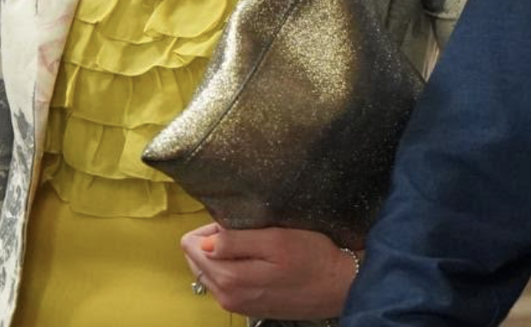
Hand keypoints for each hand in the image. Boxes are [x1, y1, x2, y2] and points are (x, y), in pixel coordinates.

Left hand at [180, 222, 359, 319]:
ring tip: (253, 245)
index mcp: (230, 278)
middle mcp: (227, 296)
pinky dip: (233, 268)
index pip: (191, 246)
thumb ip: (236, 241)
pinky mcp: (247, 307)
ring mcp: (237, 304)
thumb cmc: (313, 258)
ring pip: (209, 273)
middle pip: (196, 261)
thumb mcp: (276, 240)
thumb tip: (203, 242)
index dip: (209, 228)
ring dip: (223, 256)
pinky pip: (224, 284)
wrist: (339, 286)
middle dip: (212, 242)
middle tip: (245, 231)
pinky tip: (257, 261)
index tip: (233, 222)